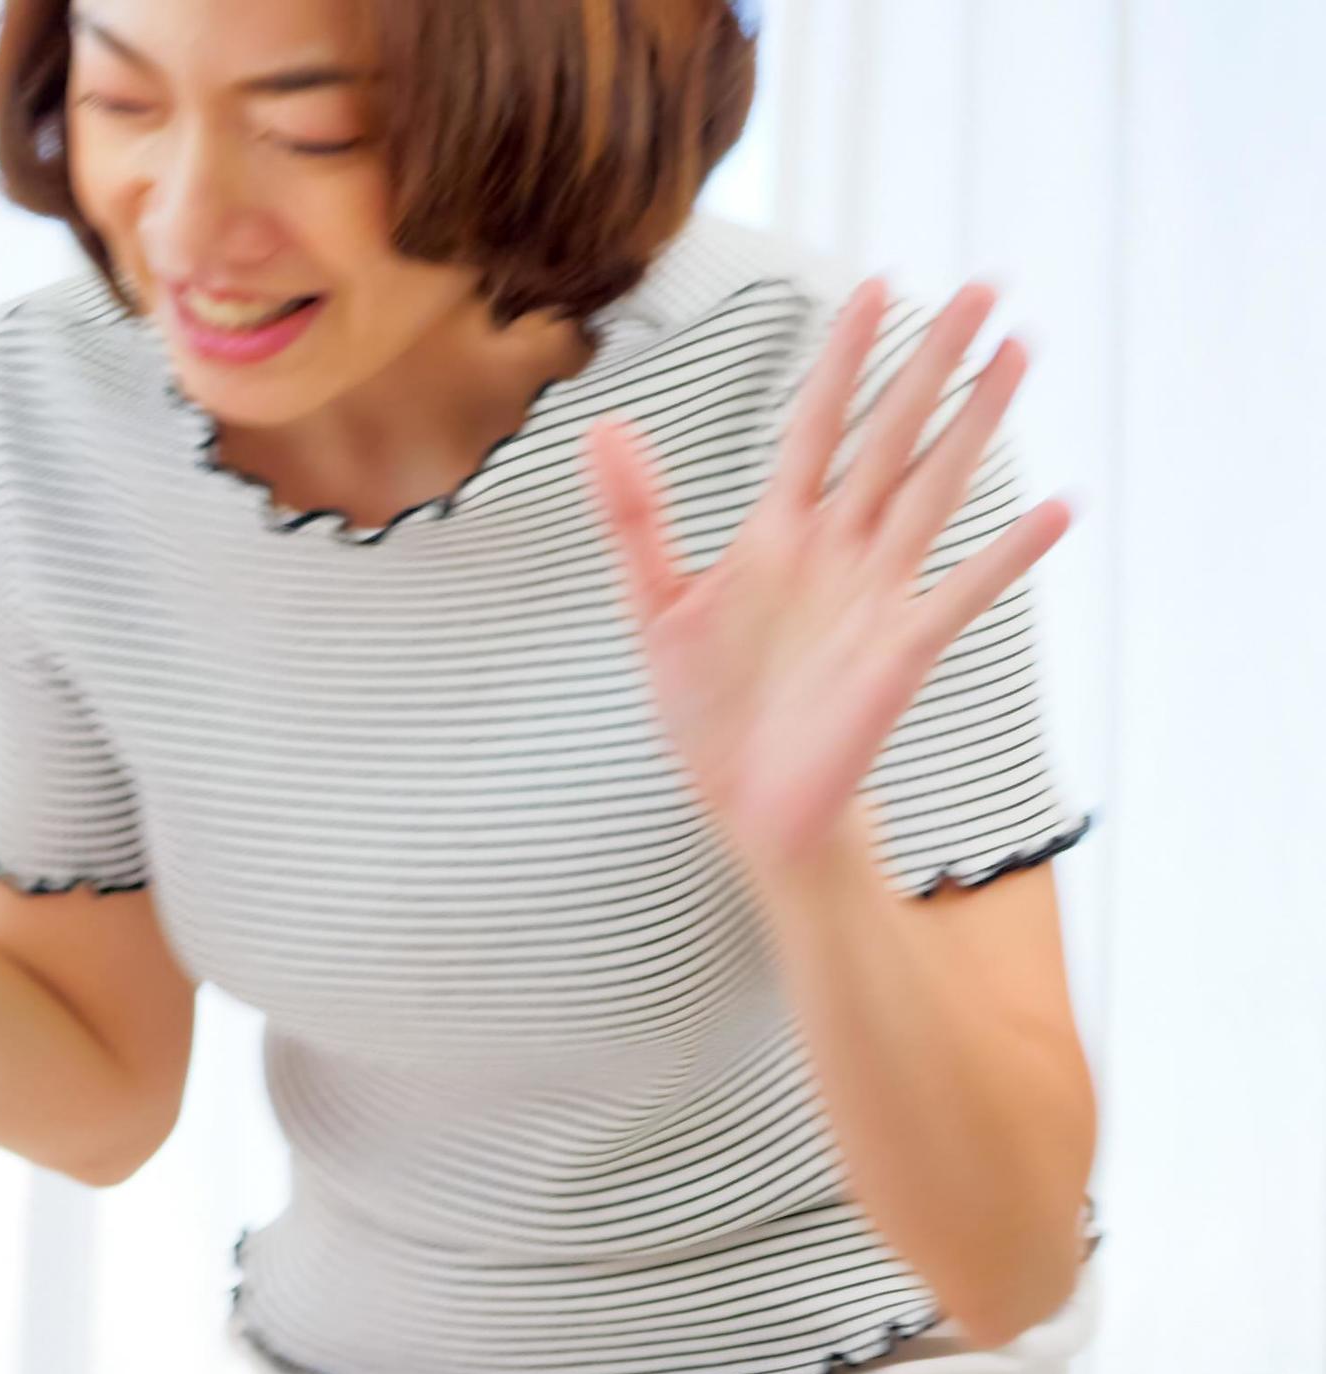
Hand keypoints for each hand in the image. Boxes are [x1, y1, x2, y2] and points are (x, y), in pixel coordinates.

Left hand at [585, 278, 1072, 887]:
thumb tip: (601, 428)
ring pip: (935, 488)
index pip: (817, 423)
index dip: (845, 358)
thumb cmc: (704, 705)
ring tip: (1019, 352)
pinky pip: (963, 591)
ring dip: (978, 423)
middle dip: (933, 363)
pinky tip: (1059, 507)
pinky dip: (1010, 554)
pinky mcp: (902, 649)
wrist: (742, 801)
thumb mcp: (653, 606)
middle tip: (983, 287)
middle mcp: (838, 548)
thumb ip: (634, 519)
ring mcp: (878, 593)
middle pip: (893, 435)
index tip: (879, 286)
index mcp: (777, 531)